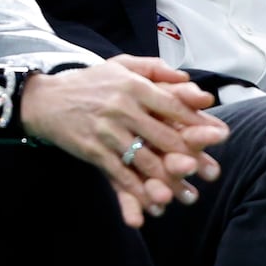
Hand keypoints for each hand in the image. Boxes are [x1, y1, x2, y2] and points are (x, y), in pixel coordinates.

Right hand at [22, 57, 228, 228]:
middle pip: (163, 135)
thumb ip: (157, 68)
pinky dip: (137, 189)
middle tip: (210, 172)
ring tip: (186, 193)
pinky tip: (152, 201)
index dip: (198, 121)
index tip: (219, 135)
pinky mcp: (92, 151)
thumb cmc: (92, 82)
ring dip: (167, 179)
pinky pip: (119, 173)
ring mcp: (107, 131)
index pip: (173, 106)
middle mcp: (123, 108)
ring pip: (143, 159)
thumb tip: (188, 80)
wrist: (46, 100)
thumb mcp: (123, 65)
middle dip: (190, 156)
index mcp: (135, 86)